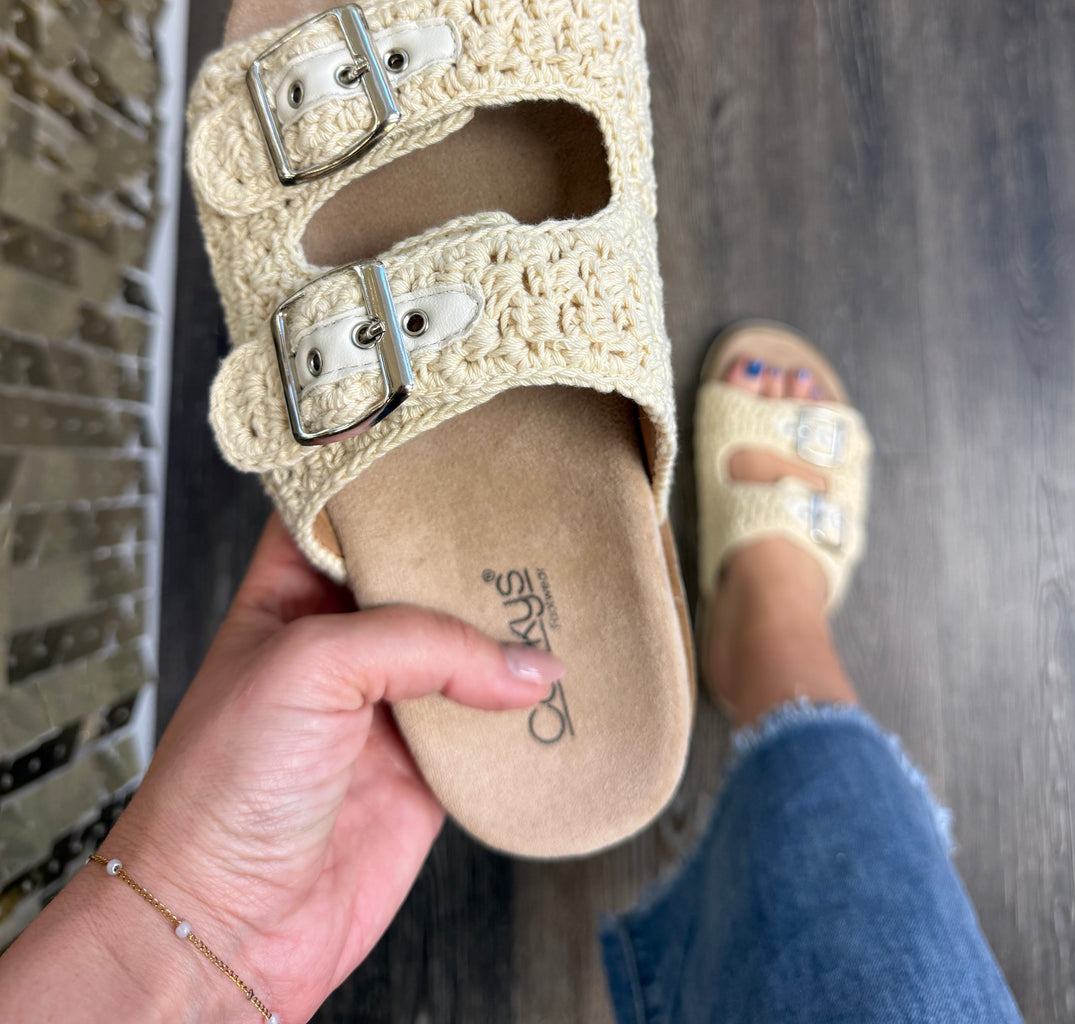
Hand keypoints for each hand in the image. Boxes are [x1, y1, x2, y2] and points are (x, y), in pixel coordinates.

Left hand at [6, 512, 563, 1023]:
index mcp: (292, 590)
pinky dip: (528, 707)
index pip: (348, 507)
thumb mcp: (307, 668)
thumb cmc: (218, 789)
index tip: (456, 437)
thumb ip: (419, 644)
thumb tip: (520, 663)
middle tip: (537, 509)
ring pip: (468, 644)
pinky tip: (559, 682)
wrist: (227, 927)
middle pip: (425, 570)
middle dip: (476, 547)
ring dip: (512, 627)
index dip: (396, 472)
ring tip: (566, 585)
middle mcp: (344, 638)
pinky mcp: (428, 766)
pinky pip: (492, 724)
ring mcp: (388, 701)